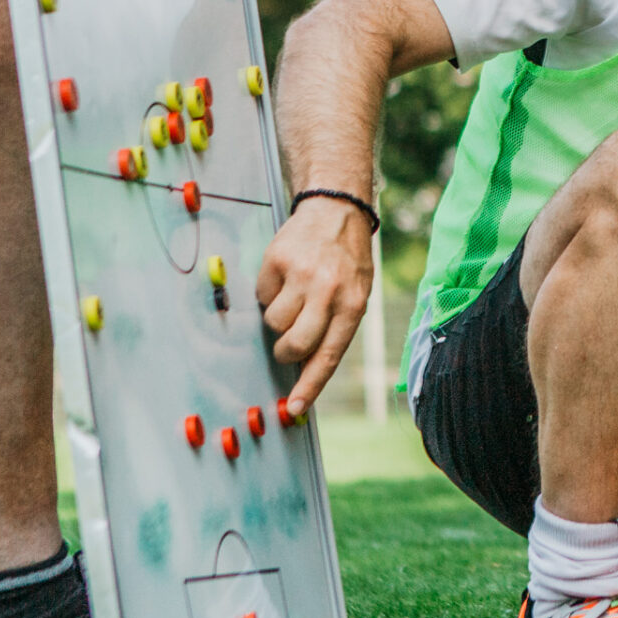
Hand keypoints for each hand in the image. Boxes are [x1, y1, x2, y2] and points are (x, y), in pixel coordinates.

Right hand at [255, 195, 376, 418]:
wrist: (336, 209)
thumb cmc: (347, 260)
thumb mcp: (355, 294)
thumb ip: (335, 328)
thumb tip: (306, 369)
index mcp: (352, 304)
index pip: (329, 356)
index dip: (309, 386)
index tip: (293, 407)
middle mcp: (328, 291)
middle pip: (295, 345)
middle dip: (286, 351)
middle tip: (287, 342)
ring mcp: (300, 275)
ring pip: (273, 323)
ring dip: (278, 318)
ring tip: (294, 295)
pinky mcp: (276, 261)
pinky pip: (262, 296)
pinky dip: (270, 292)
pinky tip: (286, 276)